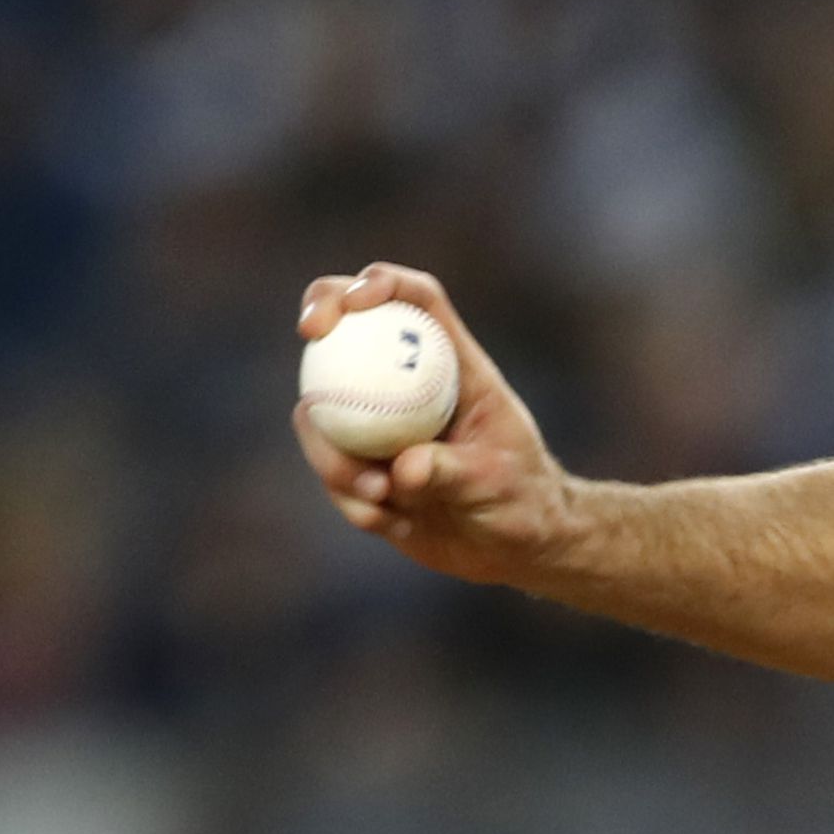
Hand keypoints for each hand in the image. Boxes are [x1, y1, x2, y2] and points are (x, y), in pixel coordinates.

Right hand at [293, 266, 586, 584]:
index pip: (417, 301)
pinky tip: (386, 522)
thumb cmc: (523, 503)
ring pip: (323, 409)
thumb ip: (451, 471)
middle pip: (352, 326)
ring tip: (378, 494)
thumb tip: (401, 468)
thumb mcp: (497, 483)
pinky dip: (351, 499)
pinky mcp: (361, 467)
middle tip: (310, 332)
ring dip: (333, 450)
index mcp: (454, 367)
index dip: (382, 284)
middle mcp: (408, 386)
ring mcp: (378, 424)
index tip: (353, 303)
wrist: (516, 550)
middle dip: (321, 312)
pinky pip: (334, 473)